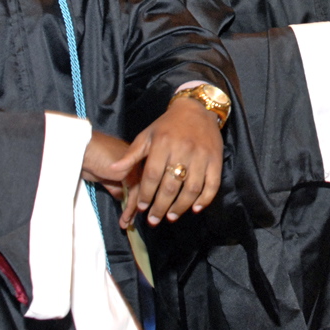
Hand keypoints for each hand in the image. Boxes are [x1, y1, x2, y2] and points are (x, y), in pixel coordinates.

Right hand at [82, 131, 141, 222]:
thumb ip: (114, 185)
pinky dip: (130, 207)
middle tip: (129, 222)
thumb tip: (121, 197)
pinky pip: (133, 193)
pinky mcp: (129, 171)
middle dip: (135, 207)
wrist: (81, 150)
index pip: (137, 182)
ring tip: (125, 224)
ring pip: (139, 191)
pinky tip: (124, 217)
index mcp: (130, 160)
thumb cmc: (88, 158)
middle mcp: (136, 162)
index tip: (130, 214)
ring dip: (132, 210)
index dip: (134, 199)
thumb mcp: (102, 175)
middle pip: (140, 187)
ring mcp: (134, 165)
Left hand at [111, 97, 223, 227]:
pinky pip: (212, 184)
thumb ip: (131, 155)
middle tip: (154, 220)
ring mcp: (201, 155)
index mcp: (163, 143)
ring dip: (181, 206)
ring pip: (191, 188)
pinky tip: (195, 208)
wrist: (197, 109)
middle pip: (171, 186)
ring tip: (171, 216)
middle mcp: (183, 150)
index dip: (147, 194)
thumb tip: (113, 170)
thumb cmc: (167, 125)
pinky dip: (205, 199)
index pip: (153, 175)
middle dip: (160, 206)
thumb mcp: (147, 135)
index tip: (142, 208)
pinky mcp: (216, 159)